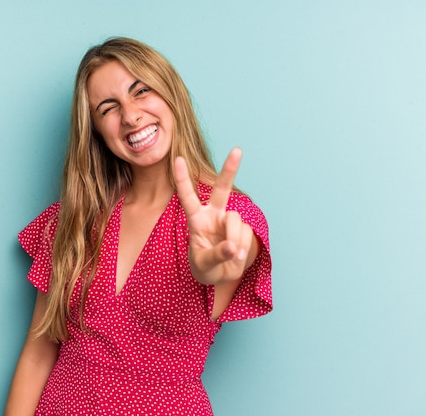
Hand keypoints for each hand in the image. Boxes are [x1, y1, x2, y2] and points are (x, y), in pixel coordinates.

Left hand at [174, 148, 255, 284]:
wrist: (220, 275)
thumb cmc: (204, 266)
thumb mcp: (203, 264)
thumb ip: (216, 255)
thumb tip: (233, 247)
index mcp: (196, 219)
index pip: (187, 196)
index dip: (183, 179)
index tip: (179, 159)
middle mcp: (213, 215)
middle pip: (222, 189)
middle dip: (229, 170)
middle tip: (237, 150)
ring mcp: (229, 221)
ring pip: (236, 221)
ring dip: (234, 240)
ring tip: (231, 256)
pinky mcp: (243, 229)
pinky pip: (246, 234)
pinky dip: (243, 248)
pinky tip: (237, 255)